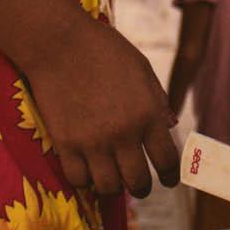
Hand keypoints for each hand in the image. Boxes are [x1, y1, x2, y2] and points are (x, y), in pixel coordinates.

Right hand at [24, 18, 178, 199]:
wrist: (59, 42)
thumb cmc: (104, 50)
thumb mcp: (142, 70)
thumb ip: (157, 102)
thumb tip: (170, 128)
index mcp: (148, 114)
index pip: (167, 161)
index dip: (170, 176)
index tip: (167, 180)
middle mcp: (123, 133)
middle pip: (138, 182)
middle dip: (142, 187)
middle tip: (138, 184)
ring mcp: (93, 141)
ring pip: (108, 188)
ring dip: (113, 186)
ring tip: (111, 178)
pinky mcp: (65, 144)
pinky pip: (78, 179)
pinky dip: (84, 179)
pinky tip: (87, 169)